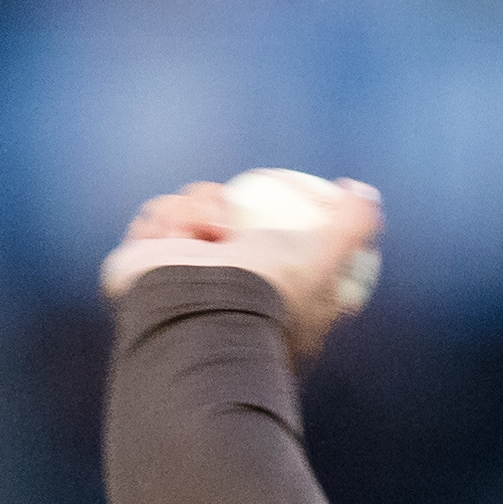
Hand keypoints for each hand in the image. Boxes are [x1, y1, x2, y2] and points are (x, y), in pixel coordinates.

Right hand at [100, 177, 383, 363]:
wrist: (203, 311)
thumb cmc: (270, 291)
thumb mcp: (326, 254)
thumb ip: (352, 224)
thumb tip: (364, 192)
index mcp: (257, 294)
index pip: (261, 244)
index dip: (262, 223)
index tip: (270, 215)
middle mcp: (214, 290)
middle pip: (216, 220)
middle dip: (220, 207)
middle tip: (231, 219)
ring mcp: (174, 281)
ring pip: (182, 212)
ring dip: (195, 212)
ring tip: (208, 235)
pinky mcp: (137, 272)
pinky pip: (151, 221)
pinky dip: (165, 221)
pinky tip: (177, 233)